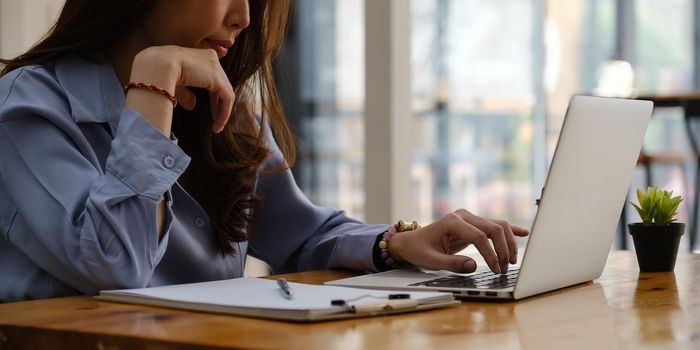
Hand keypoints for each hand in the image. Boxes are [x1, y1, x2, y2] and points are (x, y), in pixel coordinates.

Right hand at [128, 45, 234, 134]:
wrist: (157, 66)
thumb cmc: (159, 72)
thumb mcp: (174, 84)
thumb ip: (185, 93)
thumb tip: (192, 105)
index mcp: (199, 55)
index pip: (212, 77)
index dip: (213, 96)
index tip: (211, 112)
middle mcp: (210, 57)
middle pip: (221, 85)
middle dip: (219, 105)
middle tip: (216, 122)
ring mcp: (215, 66)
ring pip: (226, 92)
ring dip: (223, 112)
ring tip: (217, 127)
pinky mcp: (217, 78)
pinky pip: (227, 98)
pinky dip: (224, 113)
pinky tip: (218, 124)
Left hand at [388, 209, 528, 273]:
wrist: (411, 242)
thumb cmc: (419, 250)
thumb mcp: (431, 261)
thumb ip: (452, 264)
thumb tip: (474, 266)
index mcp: (452, 221)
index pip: (478, 236)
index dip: (490, 253)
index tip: (495, 269)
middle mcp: (463, 215)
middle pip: (493, 228)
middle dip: (502, 250)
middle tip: (503, 269)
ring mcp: (469, 218)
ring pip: (497, 226)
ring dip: (508, 243)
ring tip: (511, 262)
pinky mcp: (474, 224)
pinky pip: (495, 225)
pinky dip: (509, 230)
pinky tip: (524, 233)